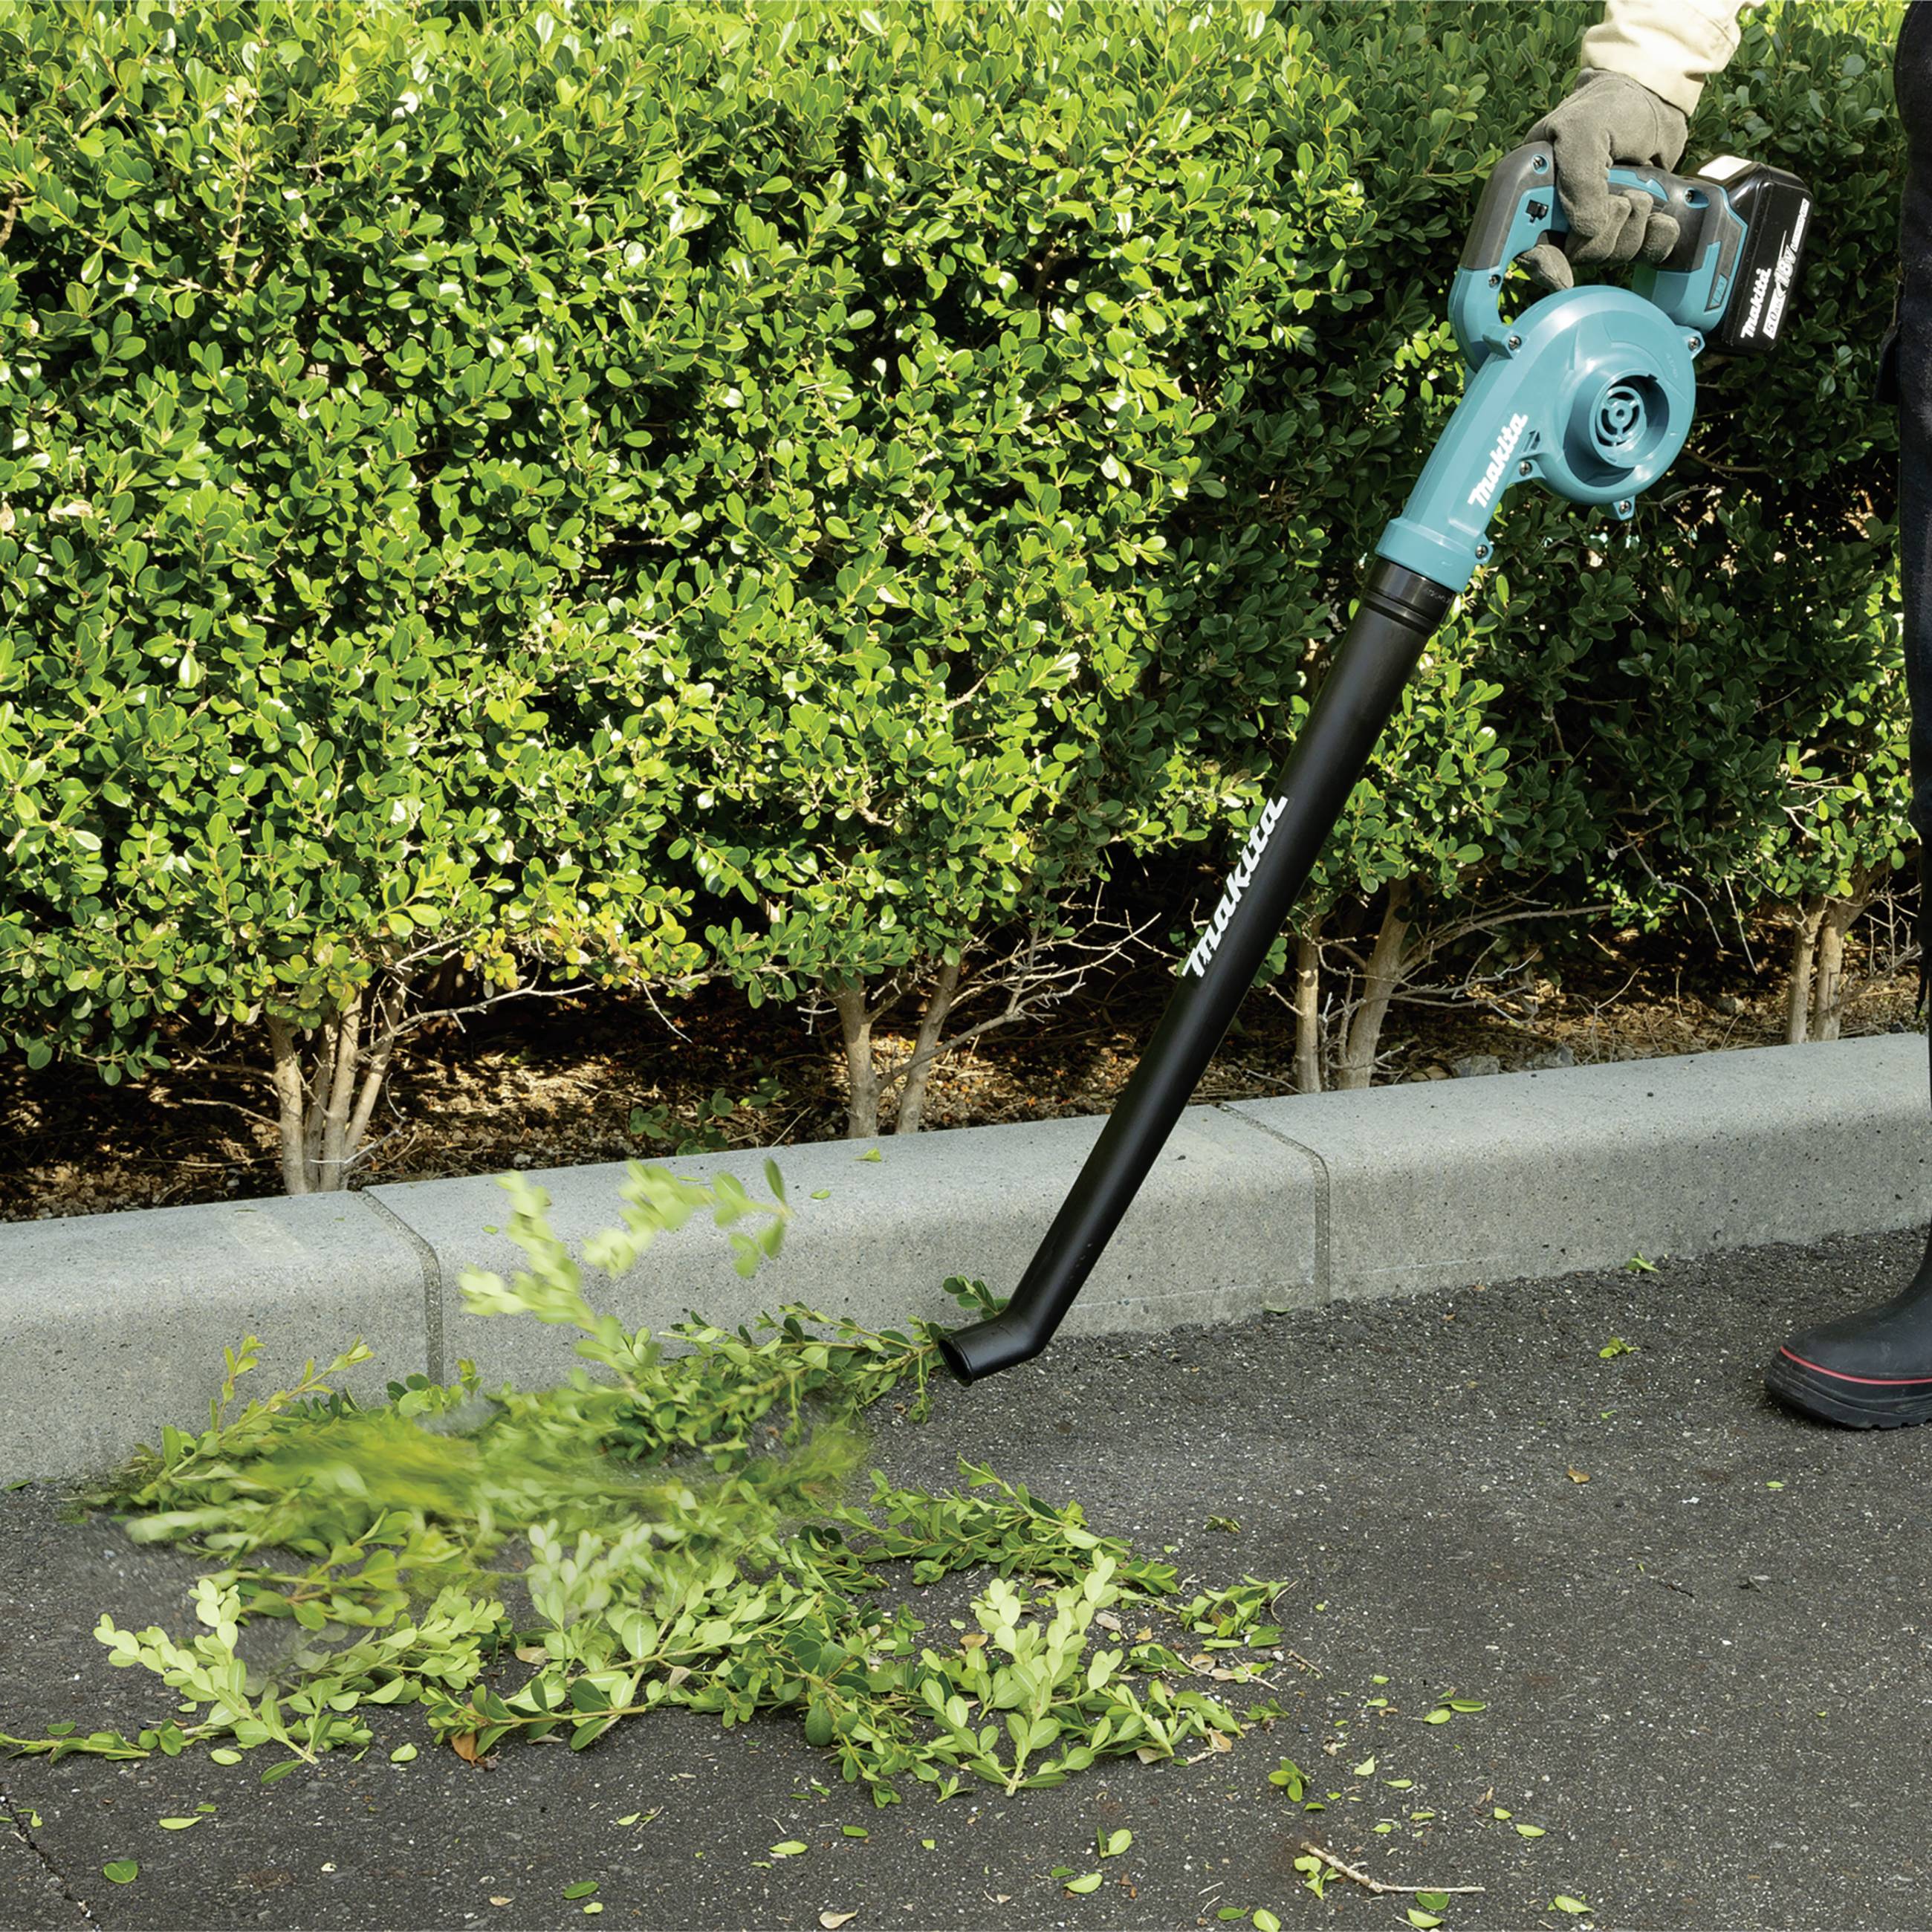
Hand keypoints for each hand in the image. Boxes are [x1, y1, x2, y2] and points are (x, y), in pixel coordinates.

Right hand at [1518, 68, 1688, 288]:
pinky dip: (1657, 239)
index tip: (1560, 275)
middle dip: (1604, 232)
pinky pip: (1641, 255)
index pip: (1527, 245)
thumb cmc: (1611, 106)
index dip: (1541, 265)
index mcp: (1536, 195)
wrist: (1655, 99)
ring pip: (1608, 256)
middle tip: (1622, 198)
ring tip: (1641, 193)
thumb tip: (1586, 230)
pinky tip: (1662, 219)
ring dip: (1633, 227)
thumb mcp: (1584, 129)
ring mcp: (1595, 224)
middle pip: (1575, 256)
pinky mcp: (1628, 228)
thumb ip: (1579, 178)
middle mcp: (1562, 216)